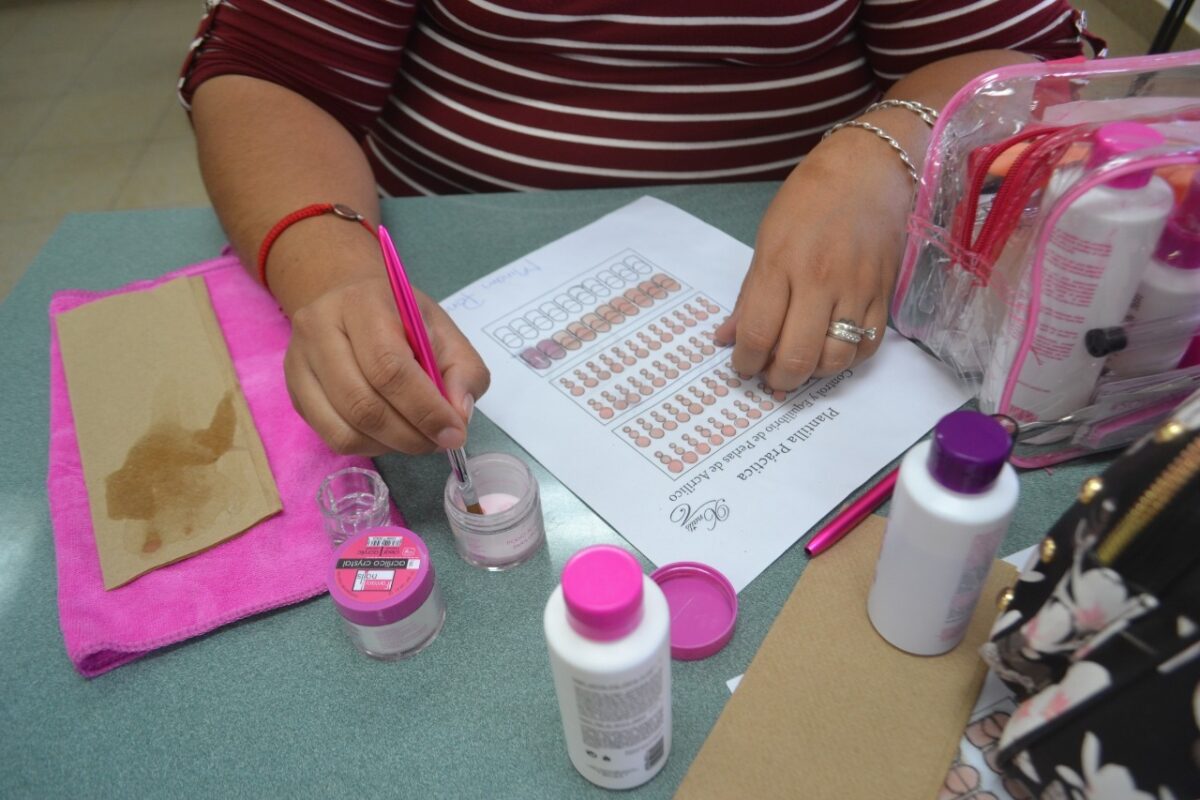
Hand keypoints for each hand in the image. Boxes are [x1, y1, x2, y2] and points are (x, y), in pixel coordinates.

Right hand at [284, 276, 489, 455]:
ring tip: (417, 438)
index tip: (454, 433)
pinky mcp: (294, 391)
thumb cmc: (402, 318)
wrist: (351, 302)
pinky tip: (389, 435)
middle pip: (363, 404)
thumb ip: (464, 371)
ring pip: (345, 428)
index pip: (390, 368)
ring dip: (391, 446)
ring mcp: (299, 362)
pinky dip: (369, 446)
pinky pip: (332, 437)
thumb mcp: (445, 332)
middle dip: (410, 435)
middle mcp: (319, 328)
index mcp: (362, 304)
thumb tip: (458, 417)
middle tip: (439, 442)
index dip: (425, 409)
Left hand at [714, 137, 910, 390]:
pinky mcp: (883, 294)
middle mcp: (818, 281)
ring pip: (834, 359)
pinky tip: (831, 351)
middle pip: (796, 356)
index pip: (757, 332)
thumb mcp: (767, 239)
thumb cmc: (809, 199)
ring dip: (813, 374)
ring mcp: (855, 289)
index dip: (746, 362)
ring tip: (800, 365)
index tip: (743, 366)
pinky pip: (867, 346)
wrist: (869, 169)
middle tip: (770, 376)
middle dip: (778, 379)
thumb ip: (748, 295)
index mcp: (780, 264)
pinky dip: (847, 360)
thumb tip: (726, 338)